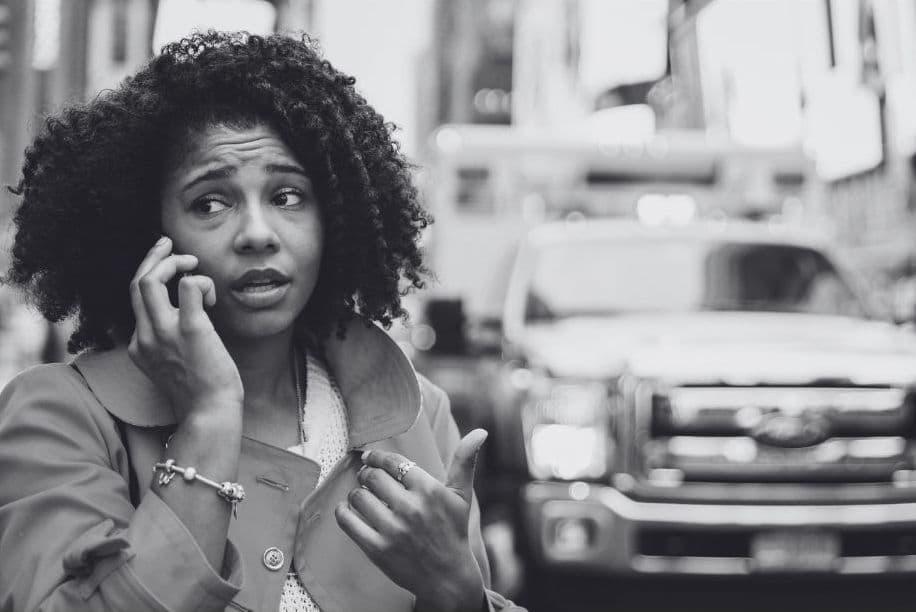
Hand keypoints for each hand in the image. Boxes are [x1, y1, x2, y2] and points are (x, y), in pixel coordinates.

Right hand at [128, 236, 242, 421]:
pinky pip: (188, 287)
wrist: (209, 414)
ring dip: (171, 262)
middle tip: (169, 244)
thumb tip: (186, 317)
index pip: (135, 300)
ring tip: (191, 261)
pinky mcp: (191, 330)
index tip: (165, 264)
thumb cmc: (200, 393)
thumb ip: (168, 344)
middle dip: (152, 257)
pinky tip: (212, 296)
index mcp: (138, 346)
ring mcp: (165, 333)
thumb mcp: (171, 367)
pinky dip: (199, 281)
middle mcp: (145, 337)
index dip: (150, 276)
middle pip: (135, 283)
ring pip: (150, 280)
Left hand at [336, 429, 488, 611]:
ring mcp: (393, 530)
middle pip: (372, 477)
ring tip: (362, 495)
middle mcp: (411, 508)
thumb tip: (480, 431)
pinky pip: (348, 522)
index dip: (377, 457)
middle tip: (366, 477)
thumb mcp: (461, 496)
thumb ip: (464, 461)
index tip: (370, 457)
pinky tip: (347, 509)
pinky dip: (343, 512)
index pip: (393, 462)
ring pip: (359, 497)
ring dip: (356, 493)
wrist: (447, 577)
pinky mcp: (377, 549)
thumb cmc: (453, 531)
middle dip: (365, 474)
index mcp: (429, 490)